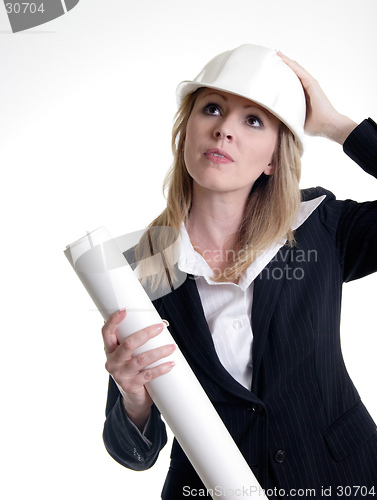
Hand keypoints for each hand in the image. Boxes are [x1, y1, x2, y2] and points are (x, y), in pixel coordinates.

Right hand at [102, 310, 174, 429]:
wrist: (133, 395)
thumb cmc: (134, 366)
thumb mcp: (132, 352)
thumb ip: (142, 338)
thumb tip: (163, 324)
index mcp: (110, 349)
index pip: (107, 332)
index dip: (114, 321)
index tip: (125, 310)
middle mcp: (112, 361)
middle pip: (128, 344)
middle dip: (146, 334)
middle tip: (160, 327)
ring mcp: (120, 375)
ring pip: (141, 359)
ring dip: (159, 351)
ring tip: (172, 347)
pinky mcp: (131, 385)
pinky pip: (148, 375)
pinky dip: (161, 368)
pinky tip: (171, 364)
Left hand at [277, 51, 356, 143]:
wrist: (328, 125)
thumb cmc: (315, 126)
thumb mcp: (296, 118)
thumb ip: (288, 115)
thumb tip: (275, 118)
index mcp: (302, 95)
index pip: (289, 83)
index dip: (281, 76)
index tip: (271, 72)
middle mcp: (306, 87)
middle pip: (292, 73)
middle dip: (282, 65)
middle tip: (271, 58)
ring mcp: (309, 84)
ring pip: (295, 69)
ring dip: (285, 61)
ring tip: (275, 53)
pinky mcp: (312, 83)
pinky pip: (299, 71)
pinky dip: (290, 64)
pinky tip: (282, 57)